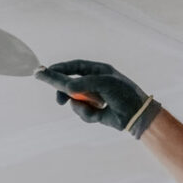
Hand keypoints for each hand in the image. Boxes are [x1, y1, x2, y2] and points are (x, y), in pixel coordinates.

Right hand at [35, 60, 161, 137]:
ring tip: (94, 107)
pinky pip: (82, 113)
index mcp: (98, 71)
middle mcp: (94, 83)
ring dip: (80, 106)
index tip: (45, 71)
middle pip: (70, 84)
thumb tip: (66, 89)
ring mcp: (94, 98)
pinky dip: (87, 114)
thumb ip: (83, 84)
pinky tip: (99, 113)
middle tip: (54, 96)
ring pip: (75, 101)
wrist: (138, 115)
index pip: (74, 67)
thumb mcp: (103, 84)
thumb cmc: (124, 93)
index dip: (59, 69)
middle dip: (62, 90)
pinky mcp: (95, 112)